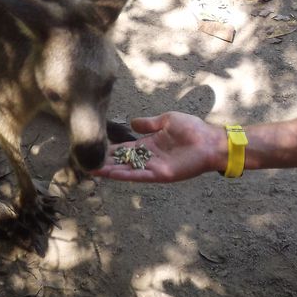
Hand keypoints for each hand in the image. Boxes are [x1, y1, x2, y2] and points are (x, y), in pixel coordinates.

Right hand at [93, 112, 225, 181]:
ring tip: (92, 170)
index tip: (96, 149)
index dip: (111, 149)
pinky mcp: (160, 175)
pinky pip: (138, 175)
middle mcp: (149, 157)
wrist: (210, 141)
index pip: (126, 147)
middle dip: (106, 162)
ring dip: (110, 171)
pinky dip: (124, 175)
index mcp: (151, 144)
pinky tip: (110, 174)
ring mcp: (154, 167)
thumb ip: (149, 123)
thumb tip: (132, 122)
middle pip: (123, 161)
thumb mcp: (168, 120)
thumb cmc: (193, 129)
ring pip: (127, 170)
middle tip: (86, 162)